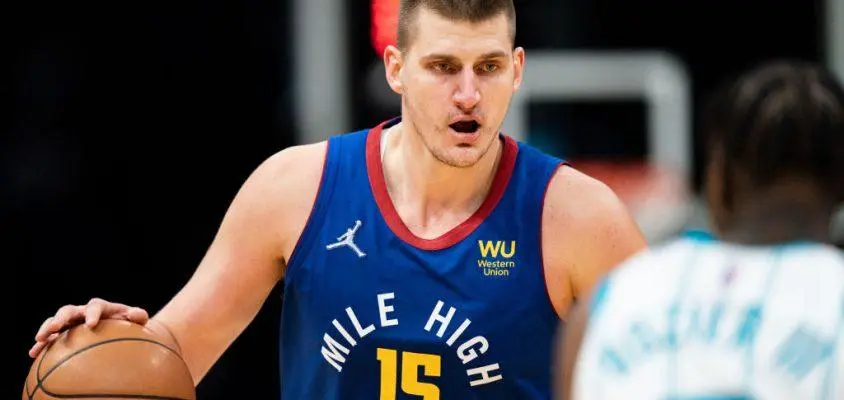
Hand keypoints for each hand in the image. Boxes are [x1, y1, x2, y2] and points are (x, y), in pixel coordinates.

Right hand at [29, 298, 148, 357]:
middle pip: (69, 310)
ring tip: (39, 339)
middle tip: (55, 327)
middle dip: (61, 318)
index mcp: (101, 307)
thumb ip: (138, 315)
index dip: (93, 313)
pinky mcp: (64, 333)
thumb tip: (138, 314)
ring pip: (55, 321)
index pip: (96, 306)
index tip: (91, 324)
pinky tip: (33, 353)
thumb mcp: (137, 319)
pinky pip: (50, 337)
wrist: (120, 328)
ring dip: (46, 328)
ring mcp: (72, 322)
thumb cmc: (129, 324)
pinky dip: (42, 344)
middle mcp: (83, 312)